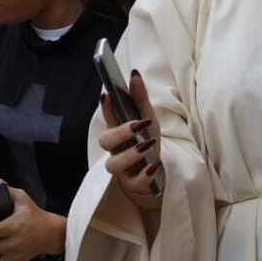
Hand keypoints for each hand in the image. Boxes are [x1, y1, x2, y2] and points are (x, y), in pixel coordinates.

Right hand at [98, 70, 163, 209]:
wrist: (156, 176)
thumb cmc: (147, 145)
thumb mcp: (149, 121)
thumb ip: (140, 99)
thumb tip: (134, 75)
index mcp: (117, 133)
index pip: (108, 118)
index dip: (106, 108)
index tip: (107, 95)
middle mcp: (116, 151)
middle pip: (105, 142)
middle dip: (119, 132)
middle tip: (138, 124)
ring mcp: (123, 169)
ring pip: (114, 165)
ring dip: (130, 154)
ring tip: (147, 145)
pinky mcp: (135, 185)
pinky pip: (135, 182)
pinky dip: (143, 175)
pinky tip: (153, 166)